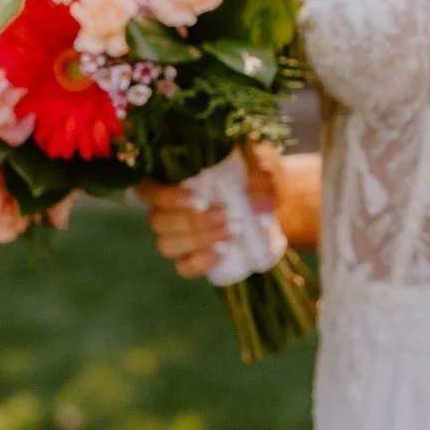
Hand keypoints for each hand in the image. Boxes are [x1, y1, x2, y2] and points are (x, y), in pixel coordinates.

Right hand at [136, 142, 280, 279]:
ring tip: (230, 231)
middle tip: (226, 215)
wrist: (280, 203)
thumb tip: (260, 206)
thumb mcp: (265, 163)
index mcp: (178, 179)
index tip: (199, 200)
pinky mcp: (194, 257)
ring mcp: (180, 236)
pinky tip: (221, 252)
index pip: (149, 189)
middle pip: (158, 221)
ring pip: (166, 245)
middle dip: (192, 221)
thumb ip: (261, 176)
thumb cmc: (261, 176)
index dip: (166, 197)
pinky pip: (183, 266)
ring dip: (197, 240)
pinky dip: (199, 262)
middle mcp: (171, 208)